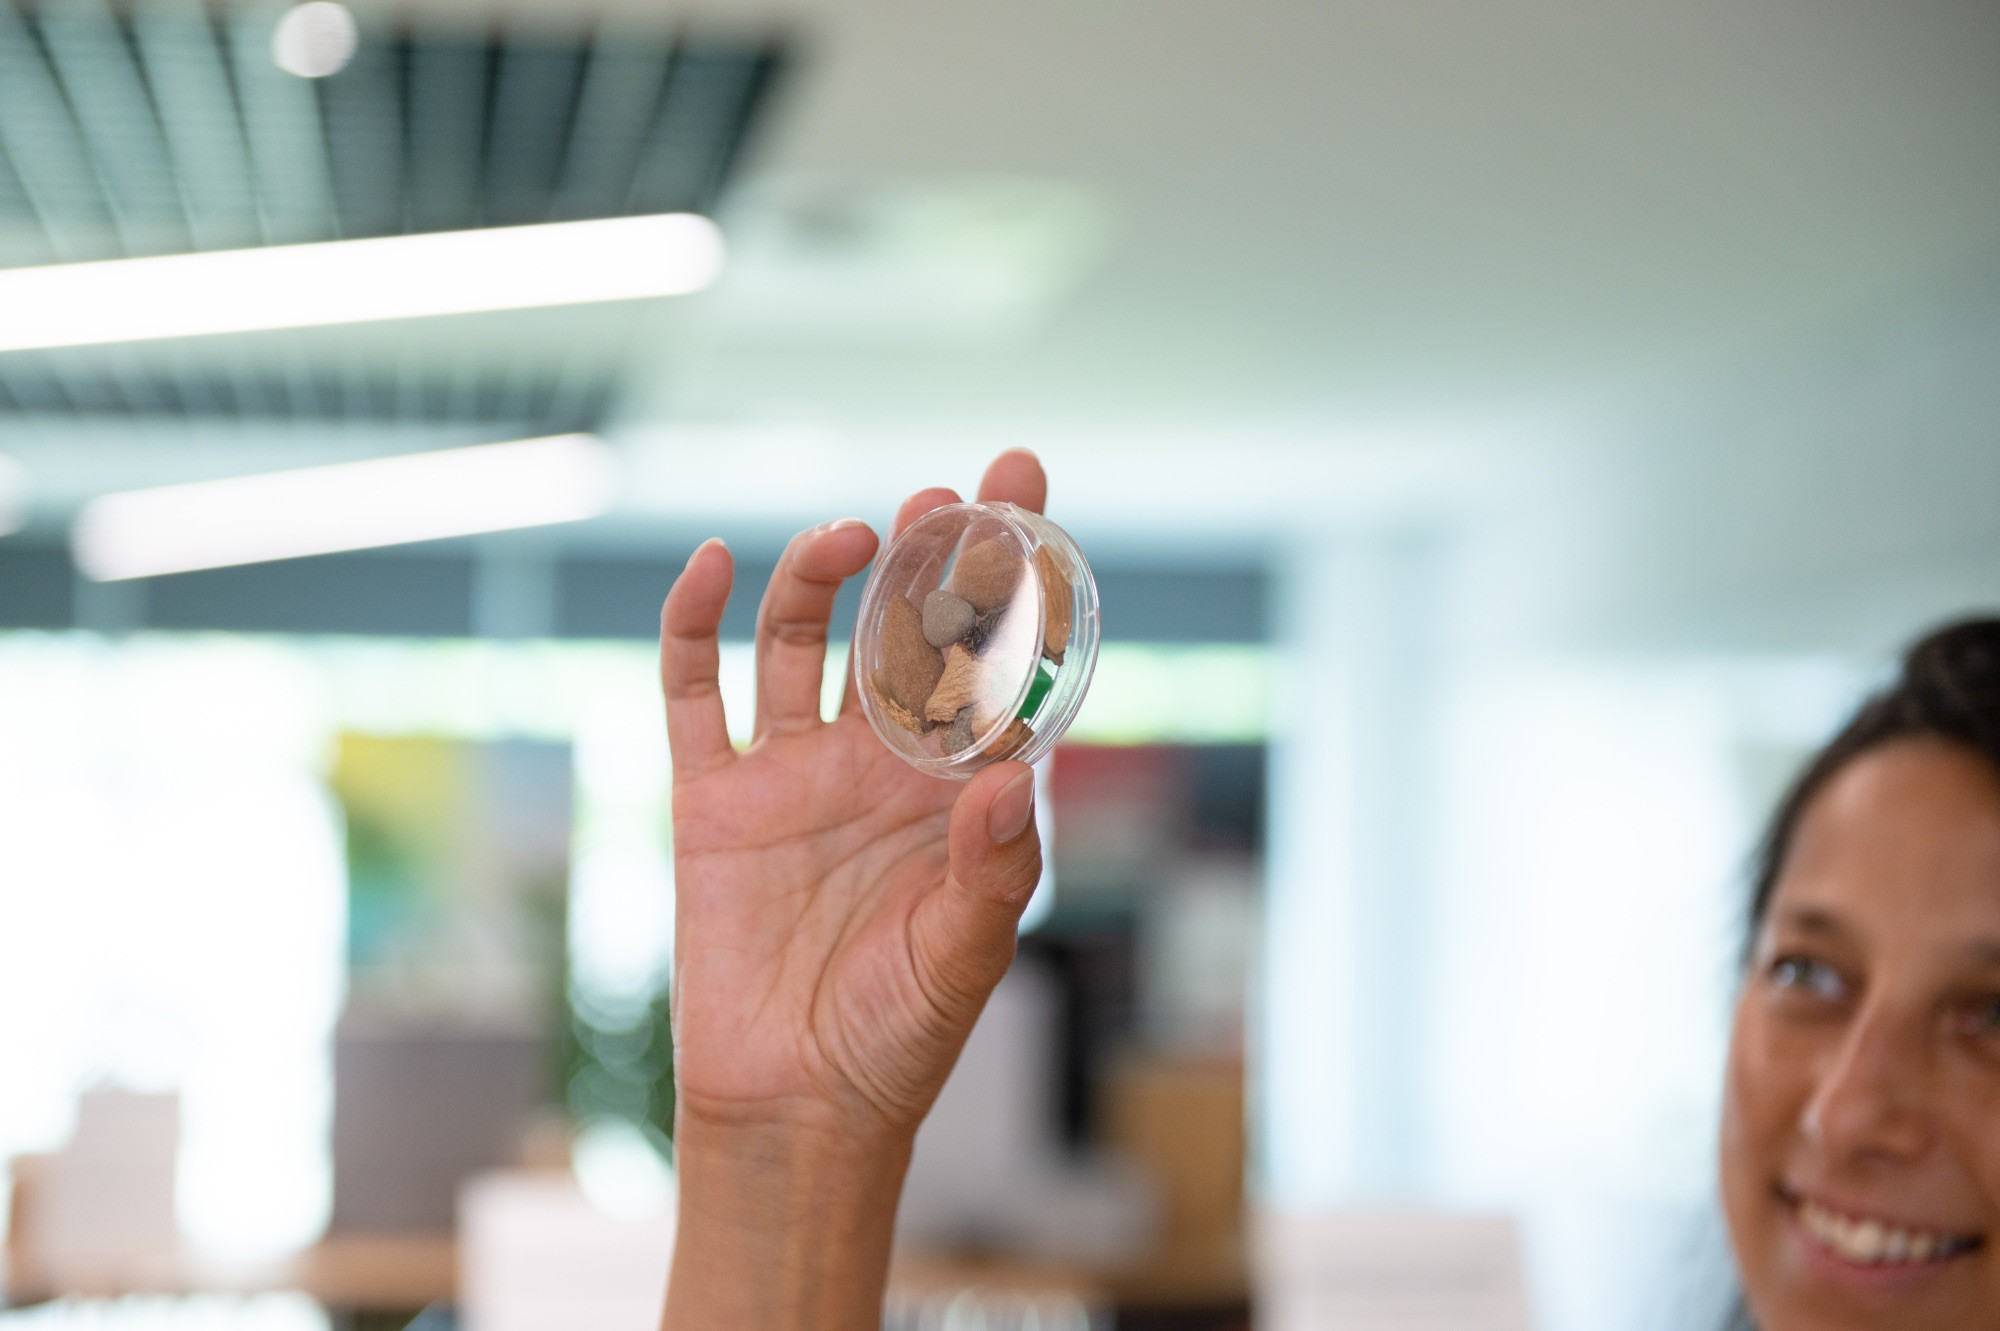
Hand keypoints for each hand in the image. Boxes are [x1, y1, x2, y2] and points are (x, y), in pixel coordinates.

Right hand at [659, 451, 1049, 1330]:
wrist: (793, 1107)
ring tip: (856, 535)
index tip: (1023, 487)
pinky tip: (716, 565)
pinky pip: (694, 691)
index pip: (990, 658)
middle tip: (948, 495)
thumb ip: (994, 867)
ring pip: (800, 638)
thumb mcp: (968, 956)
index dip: (1009, 574)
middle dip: (926, 556)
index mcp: (953, 788)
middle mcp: (876, 763)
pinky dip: (695, 624)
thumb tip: (1010, 776)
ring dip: (823, 576)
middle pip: (900, 627)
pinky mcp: (713, 797)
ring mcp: (792, 772)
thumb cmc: (901, 1035)